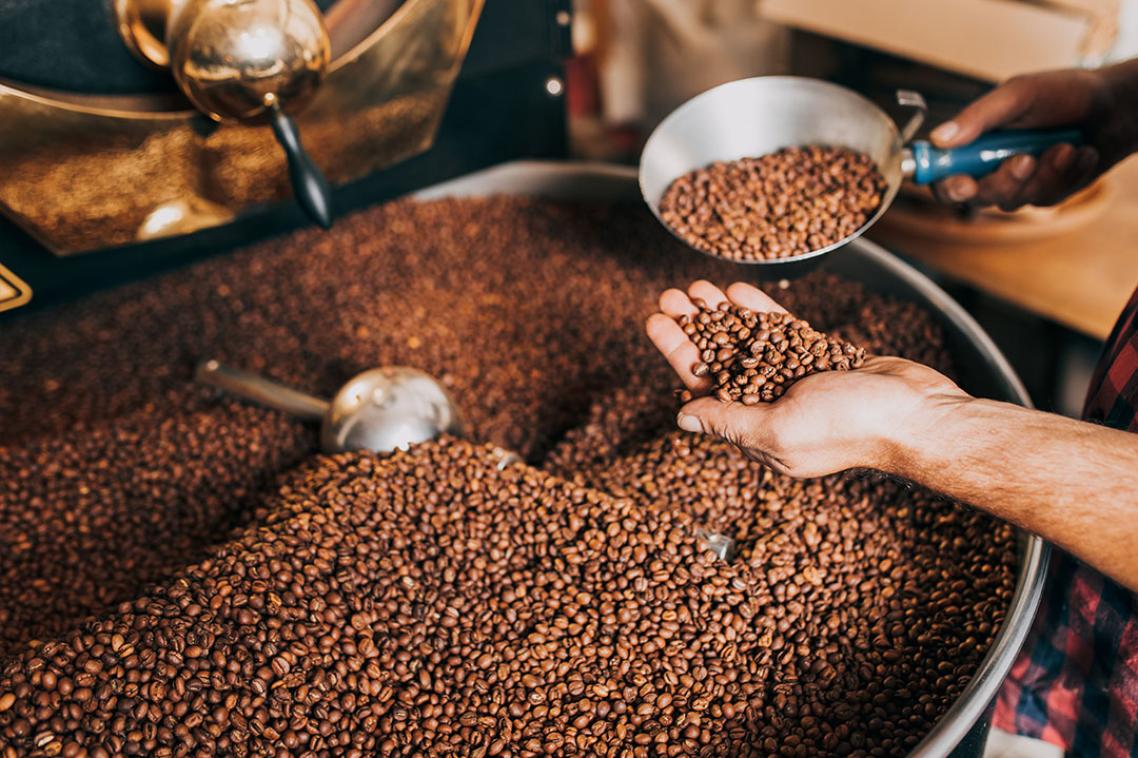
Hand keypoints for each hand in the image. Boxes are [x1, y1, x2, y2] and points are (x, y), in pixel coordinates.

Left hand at [645, 280, 971, 477]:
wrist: (918, 413)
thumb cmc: (851, 427)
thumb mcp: (778, 428)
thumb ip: (729, 421)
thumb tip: (682, 419)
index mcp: (756, 431)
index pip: (702, 387)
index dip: (677, 353)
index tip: (655, 322)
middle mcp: (772, 406)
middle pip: (719, 360)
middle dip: (692, 328)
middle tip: (668, 296)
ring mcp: (797, 380)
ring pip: (748, 341)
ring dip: (721, 314)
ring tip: (697, 285)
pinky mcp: (822, 358)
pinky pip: (782, 332)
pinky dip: (761, 312)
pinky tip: (737, 291)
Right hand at [930, 64, 1137, 209]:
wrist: (1116, 106)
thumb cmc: (1065, 93)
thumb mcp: (1019, 95)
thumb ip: (978, 116)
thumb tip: (938, 138)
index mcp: (974, 141)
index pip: (942, 173)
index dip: (944, 183)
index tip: (962, 182)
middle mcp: (989, 166)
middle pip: (975, 196)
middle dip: (1003, 181)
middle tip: (1024, 160)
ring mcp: (1017, 183)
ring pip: (1012, 200)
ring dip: (1043, 174)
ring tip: (1066, 146)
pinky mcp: (1044, 193)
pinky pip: (1045, 198)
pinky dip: (1066, 174)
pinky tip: (1080, 153)